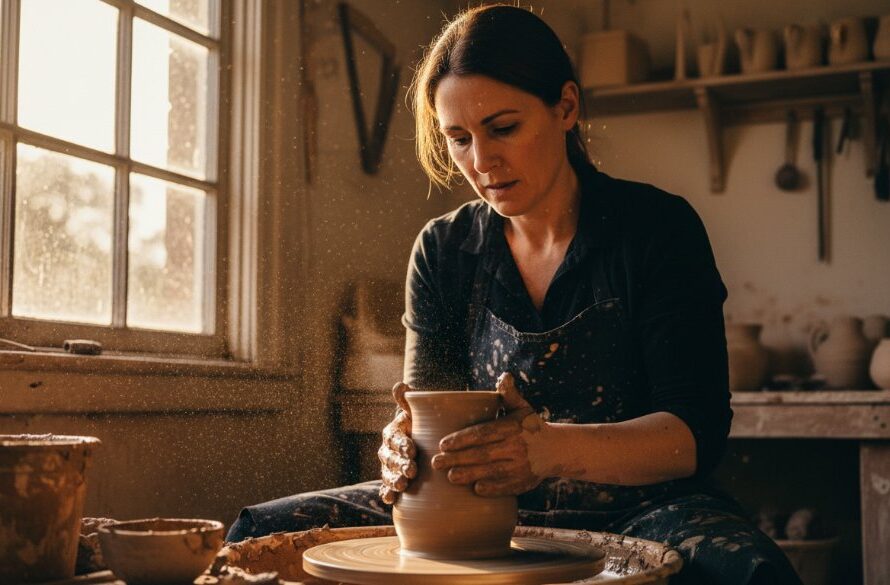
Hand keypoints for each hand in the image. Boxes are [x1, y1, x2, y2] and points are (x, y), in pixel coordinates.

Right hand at [378, 382, 416, 503]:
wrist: (425, 442)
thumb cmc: (421, 425)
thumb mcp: (416, 412)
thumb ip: (407, 401)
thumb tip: (401, 386)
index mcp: (393, 433)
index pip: (395, 438)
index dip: (402, 444)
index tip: (412, 449)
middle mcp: (387, 450)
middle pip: (390, 458)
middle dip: (399, 464)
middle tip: (411, 470)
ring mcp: (388, 468)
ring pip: (387, 474)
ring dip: (393, 480)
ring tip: (402, 485)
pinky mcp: (392, 481)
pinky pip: (386, 488)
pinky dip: (387, 494)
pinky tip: (391, 499)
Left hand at [431, 373, 552, 496]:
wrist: (556, 450)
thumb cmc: (530, 426)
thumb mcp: (522, 408)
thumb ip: (509, 394)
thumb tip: (504, 376)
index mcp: (512, 427)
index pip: (483, 433)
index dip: (462, 439)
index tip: (443, 444)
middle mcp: (517, 447)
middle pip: (482, 454)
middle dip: (457, 459)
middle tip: (436, 462)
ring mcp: (521, 467)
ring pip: (491, 472)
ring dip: (469, 475)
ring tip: (449, 476)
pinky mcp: (524, 483)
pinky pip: (505, 487)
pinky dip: (491, 489)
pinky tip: (475, 489)